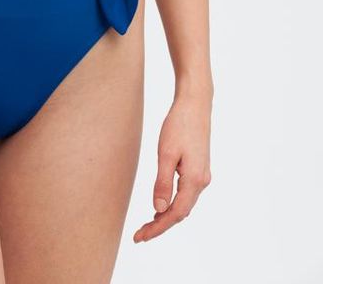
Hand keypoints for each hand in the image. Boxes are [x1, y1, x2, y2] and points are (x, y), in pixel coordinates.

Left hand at [133, 93, 211, 242]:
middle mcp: (202, 182)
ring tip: (147, 224)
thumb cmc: (179, 125)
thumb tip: (159, 209)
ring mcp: (202, 175)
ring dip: (166, 215)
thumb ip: (163, 182)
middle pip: (181, 212)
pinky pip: (186, 194)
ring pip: (184, 204)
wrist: (195, 103)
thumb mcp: (166, 153)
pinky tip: (161, 204)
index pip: (175, 214)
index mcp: (194, 180)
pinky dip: (173, 203)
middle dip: (160, 225)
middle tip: (139, 234)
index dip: (157, 228)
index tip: (140, 237)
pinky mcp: (199, 168)